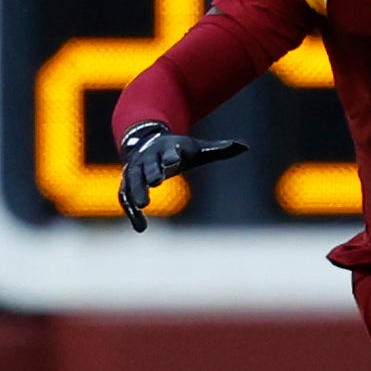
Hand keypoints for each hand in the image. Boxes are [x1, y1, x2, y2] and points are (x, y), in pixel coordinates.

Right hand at [117, 121, 248, 231]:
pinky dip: (132, 211)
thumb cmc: (178, 150)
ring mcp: (135, 170)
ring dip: (135, 192)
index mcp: (168, 149)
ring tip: (141, 207)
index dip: (171, 156)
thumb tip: (245, 146)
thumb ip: (219, 149)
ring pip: (133, 181)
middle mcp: (148, 158)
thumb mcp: (198, 149)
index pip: (170, 153)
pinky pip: (126, 197)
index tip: (172, 162)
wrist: (147, 142)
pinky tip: (140, 228)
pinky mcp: (128, 182)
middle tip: (154, 183)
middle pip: (148, 166)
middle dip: (151, 173)